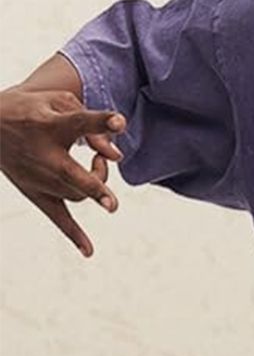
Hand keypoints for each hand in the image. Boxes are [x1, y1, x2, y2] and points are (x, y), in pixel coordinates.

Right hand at [1, 86, 125, 255]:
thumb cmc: (32, 110)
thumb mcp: (58, 102)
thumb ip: (93, 124)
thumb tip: (116, 156)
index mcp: (50, 125)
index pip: (78, 123)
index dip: (100, 122)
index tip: (119, 121)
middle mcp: (43, 155)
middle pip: (71, 173)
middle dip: (94, 185)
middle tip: (111, 202)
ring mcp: (38, 178)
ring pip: (77, 193)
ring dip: (97, 187)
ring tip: (97, 166)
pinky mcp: (36, 193)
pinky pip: (57, 218)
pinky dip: (74, 235)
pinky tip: (89, 252)